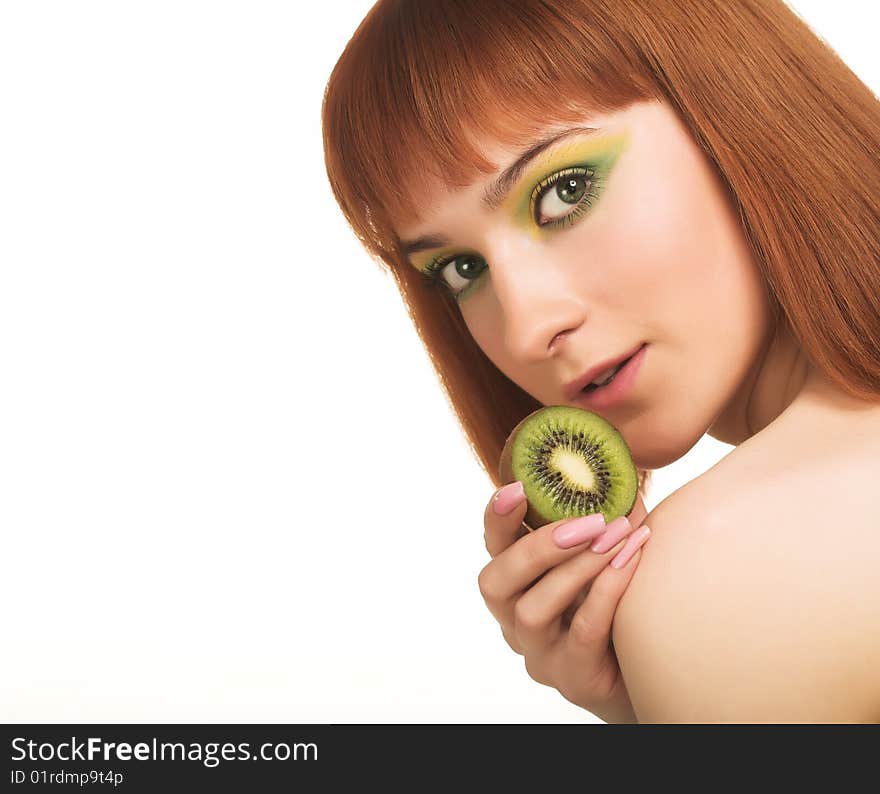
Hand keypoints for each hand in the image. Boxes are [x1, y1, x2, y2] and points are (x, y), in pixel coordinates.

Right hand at [480, 483, 649, 721]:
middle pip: (495, 583)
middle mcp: (514, 620)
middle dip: (538, 546)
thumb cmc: (622, 601)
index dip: (496, 518)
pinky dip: (606, 590)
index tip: (517, 487)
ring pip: (533, 609)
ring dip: (576, 567)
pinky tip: (631, 561)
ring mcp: (539, 654)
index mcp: (516, 584)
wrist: (655, 667)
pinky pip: (583, 631)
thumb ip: (597, 521)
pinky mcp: (573, 679)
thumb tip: (615, 472)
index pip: (491, 548)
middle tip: (589, 520)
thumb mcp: (602, 556)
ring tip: (617, 537)